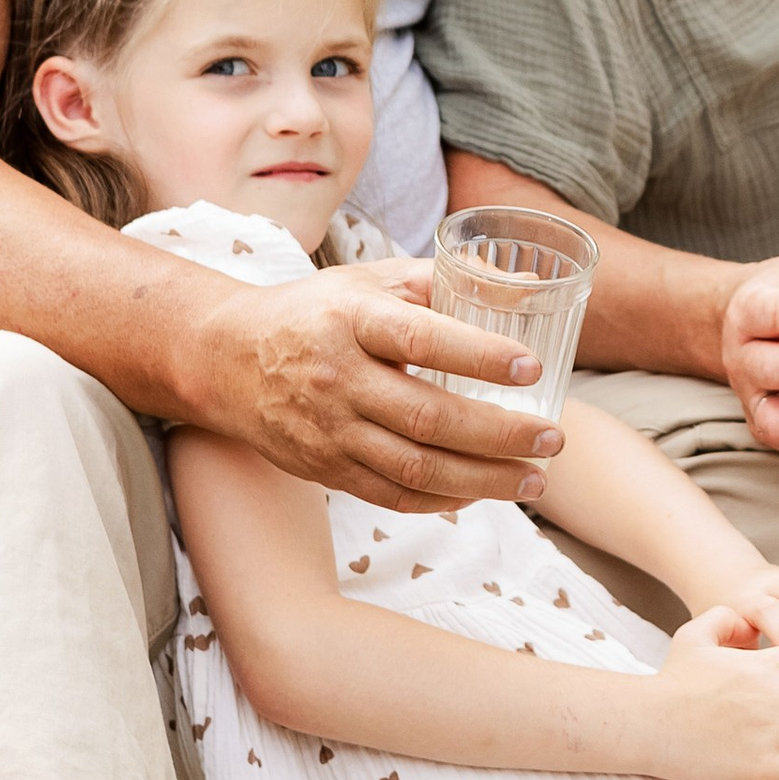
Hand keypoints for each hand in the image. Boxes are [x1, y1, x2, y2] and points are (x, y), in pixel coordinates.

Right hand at [204, 260, 561, 517]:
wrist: (224, 358)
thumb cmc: (313, 313)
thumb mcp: (366, 280)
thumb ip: (434, 281)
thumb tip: (513, 284)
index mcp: (351, 321)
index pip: (421, 340)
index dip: (479, 355)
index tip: (532, 366)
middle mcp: (337, 378)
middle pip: (427, 417)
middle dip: (500, 434)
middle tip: (553, 437)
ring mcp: (329, 431)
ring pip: (415, 467)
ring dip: (484, 479)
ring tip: (535, 479)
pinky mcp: (324, 468)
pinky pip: (391, 495)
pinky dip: (442, 500)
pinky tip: (482, 493)